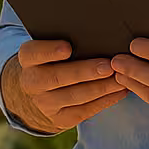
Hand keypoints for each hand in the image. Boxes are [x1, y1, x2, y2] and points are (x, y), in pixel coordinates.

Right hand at [3, 39, 127, 133]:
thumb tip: (94, 29)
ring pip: (75, 96)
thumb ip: (65, 38)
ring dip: (101, 87)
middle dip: (85, 72)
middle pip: (57, 77)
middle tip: (108, 65)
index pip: (34, 53)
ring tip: (120, 78)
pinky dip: (106, 100)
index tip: (68, 47)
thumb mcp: (49, 47)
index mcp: (28, 59)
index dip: (49, 51)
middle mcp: (32, 82)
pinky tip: (120, 90)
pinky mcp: (61, 119)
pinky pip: (86, 110)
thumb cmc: (53, 60)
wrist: (39, 92)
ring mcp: (45, 103)